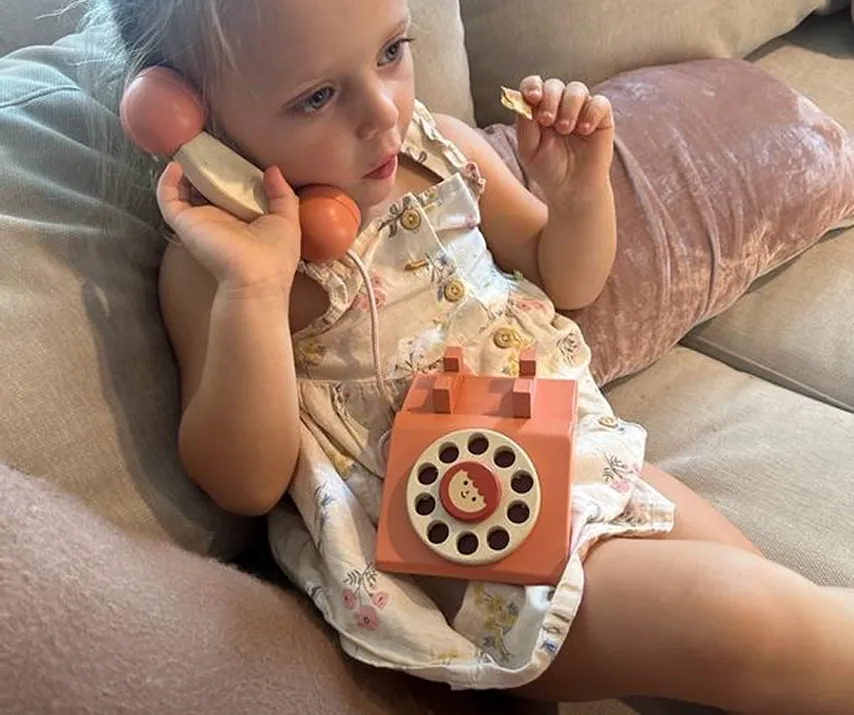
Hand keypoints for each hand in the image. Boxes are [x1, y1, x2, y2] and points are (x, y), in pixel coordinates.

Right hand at [156, 162, 301, 296]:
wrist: (255, 279)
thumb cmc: (275, 255)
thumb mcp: (287, 220)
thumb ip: (281, 195)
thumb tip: (272, 170)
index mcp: (243, 218)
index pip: (232, 193)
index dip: (231, 174)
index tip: (232, 155)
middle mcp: (219, 219)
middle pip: (206, 189)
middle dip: (205, 169)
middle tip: (206, 146)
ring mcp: (200, 221)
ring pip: (184, 191)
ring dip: (184, 171)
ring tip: (188, 149)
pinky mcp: (185, 223)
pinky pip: (167, 200)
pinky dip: (166, 182)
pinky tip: (176, 166)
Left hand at [515, 76, 614, 202]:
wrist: (572, 188)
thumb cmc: (548, 169)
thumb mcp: (529, 150)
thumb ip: (524, 126)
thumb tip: (523, 100)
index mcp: (538, 110)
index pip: (534, 86)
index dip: (532, 85)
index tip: (532, 97)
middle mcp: (559, 105)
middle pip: (554, 85)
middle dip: (550, 99)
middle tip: (548, 121)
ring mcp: (581, 109)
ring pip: (577, 89)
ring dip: (569, 107)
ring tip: (565, 130)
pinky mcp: (601, 117)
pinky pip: (600, 102)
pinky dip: (592, 112)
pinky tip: (585, 130)